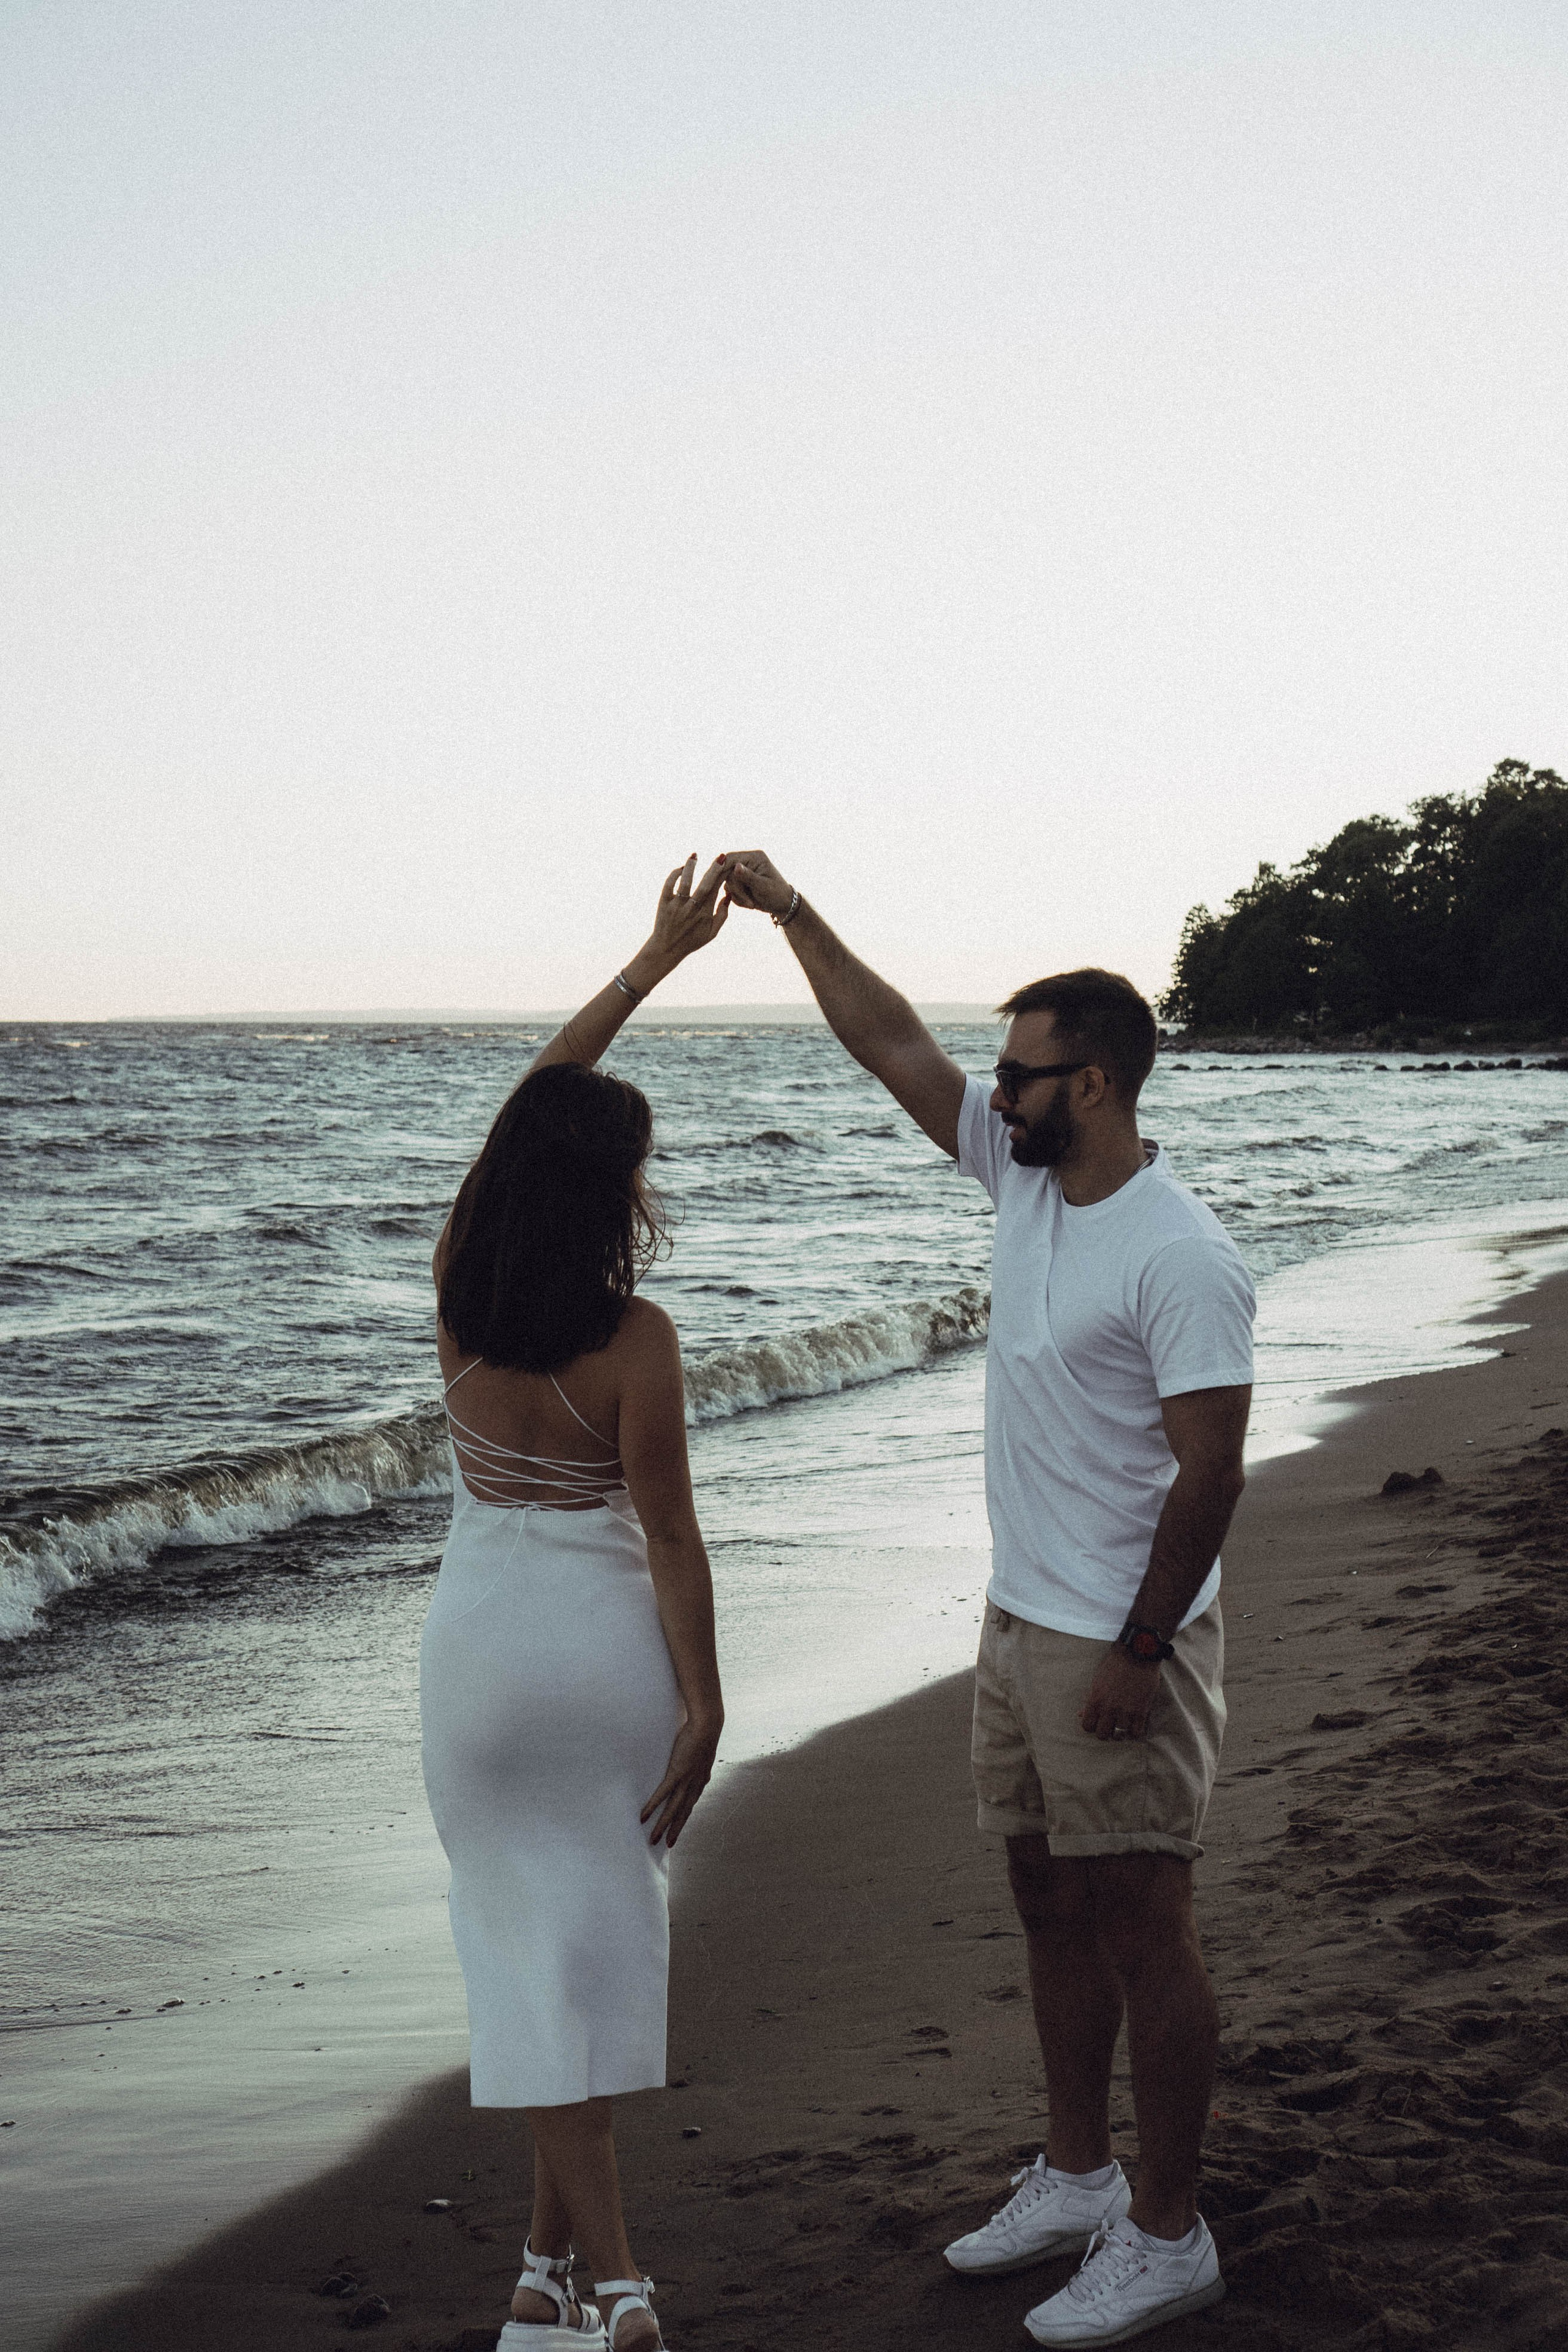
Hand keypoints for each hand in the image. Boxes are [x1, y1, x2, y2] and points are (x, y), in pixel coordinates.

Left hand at [632, 855, 729, 984]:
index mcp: (705, 914)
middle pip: (704, 885)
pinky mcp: (663, 903)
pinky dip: (674, 874)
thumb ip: (722, 914)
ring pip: (684, 882)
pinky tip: (681, 868)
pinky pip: (669, 885)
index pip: (716, 890)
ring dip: (690, 867)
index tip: (728, 864)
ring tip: (695, 855)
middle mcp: (691, 909)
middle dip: (714, 870)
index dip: (722, 876)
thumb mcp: (712, 932)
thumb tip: (728, 895)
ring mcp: (676, 905)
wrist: (666, 949)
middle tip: (721, 856)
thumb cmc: (692, 940)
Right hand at [640, 1714, 721, 1847]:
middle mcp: (695, 1786)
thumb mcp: (700, 1753)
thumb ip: (695, 1762)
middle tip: (667, 1845)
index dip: (683, 1819)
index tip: (676, 1830)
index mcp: (700, 1782)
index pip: (690, 1805)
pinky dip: (653, 1807)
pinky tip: (644, 1817)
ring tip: (654, 1839)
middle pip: (683, 1814)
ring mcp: (686, 1781)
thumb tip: (689, 1762)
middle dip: (675, 1830)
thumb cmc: (702, 1735)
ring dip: (663, 1826)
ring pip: (673, 1810)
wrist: (707, 1726)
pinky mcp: (677, 1773)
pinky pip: (662, 1794)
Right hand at [721, 849, 795, 919]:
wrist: (782, 905)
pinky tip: (749, 903)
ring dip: (737, 896)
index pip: (730, 858)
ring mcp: (742, 872)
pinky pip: (730, 890)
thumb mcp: (763, 886)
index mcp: (754, 857)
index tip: (716, 881)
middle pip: (727, 872)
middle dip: (736, 889)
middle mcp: (747, 861)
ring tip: (751, 904)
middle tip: (748, 902)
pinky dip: (737, 899)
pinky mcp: (740, 882)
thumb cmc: (777, 894)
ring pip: (728, 883)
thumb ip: (748, 876)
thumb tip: (736, 866)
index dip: (720, 869)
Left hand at [1079, 1649, 1159, 1740]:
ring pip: (1119, 1736)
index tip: (1097, 1722)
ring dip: (1120, 1733)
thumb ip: (1089, 1699)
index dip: (1092, 1726)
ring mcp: (1125, 1711)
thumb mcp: (1097, 1680)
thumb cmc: (1115, 1664)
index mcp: (1095, 1700)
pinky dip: (1135, 1732)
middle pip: (1102, 1734)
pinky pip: (1137, 1732)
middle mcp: (1109, 1708)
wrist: (1137, 1654)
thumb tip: (1080, 1714)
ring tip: (1123, 1726)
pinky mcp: (1141, 1711)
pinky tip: (1134, 1725)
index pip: (1087, 1726)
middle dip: (1105, 1732)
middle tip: (1110, 1726)